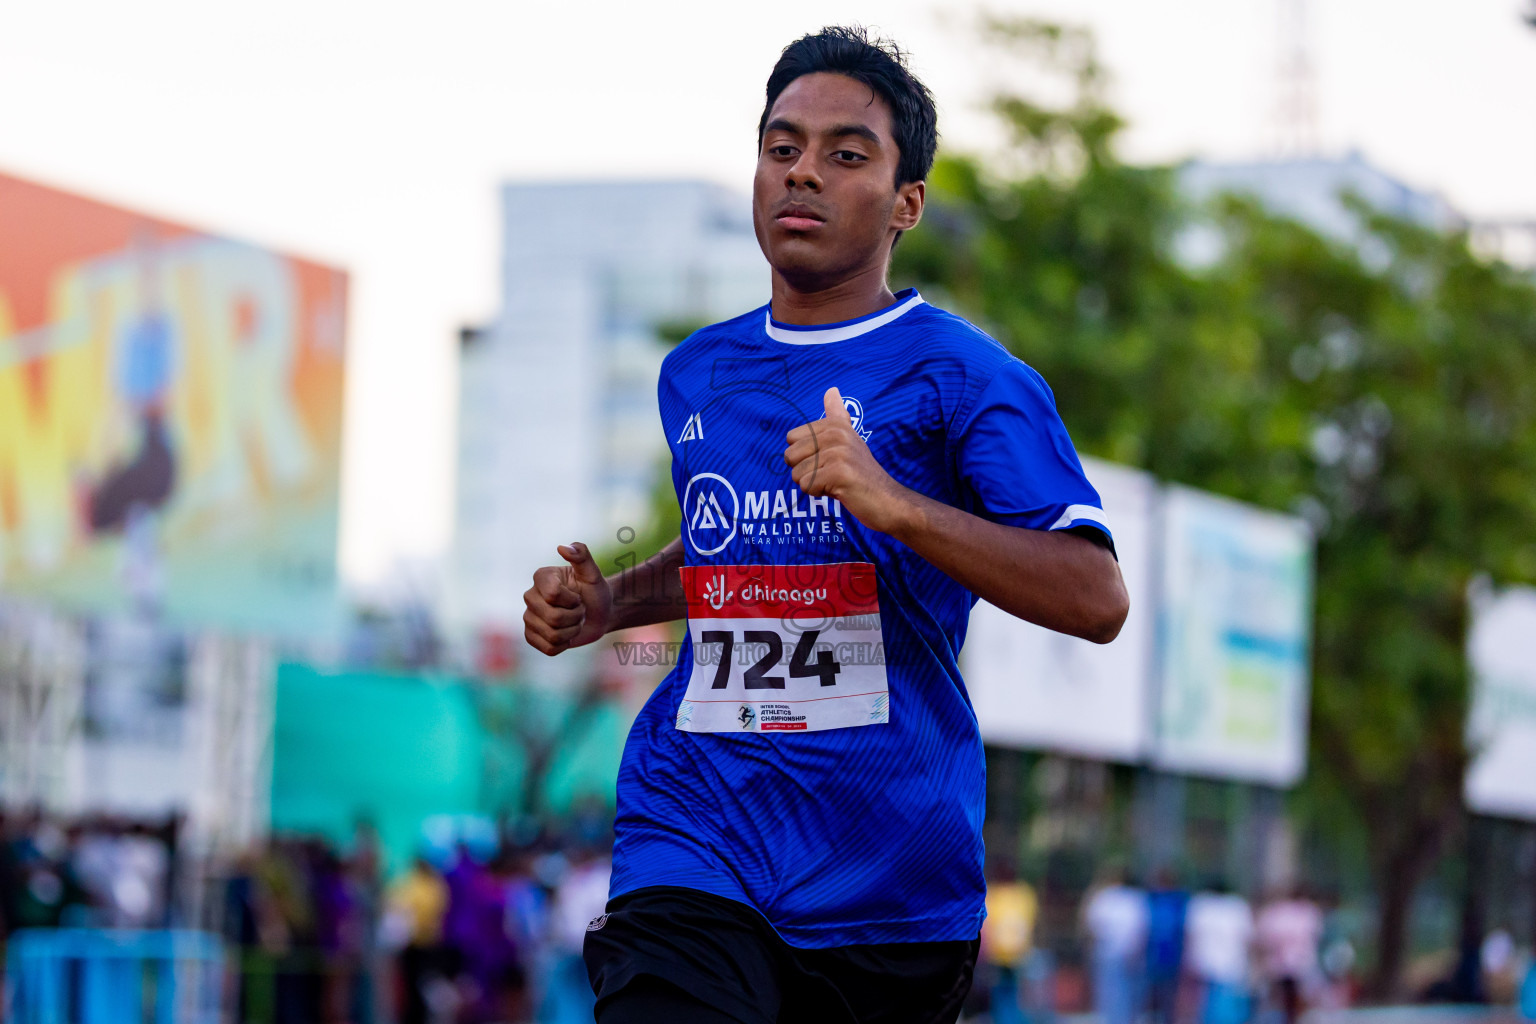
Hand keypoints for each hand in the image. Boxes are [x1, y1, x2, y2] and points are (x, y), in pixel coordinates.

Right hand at [522, 542, 611, 655]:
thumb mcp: (593, 574)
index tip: (578, 596)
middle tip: (579, 610)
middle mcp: (530, 596)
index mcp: (541, 577)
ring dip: (572, 631)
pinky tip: (567, 634)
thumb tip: (562, 547)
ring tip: (574, 621)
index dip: (572, 600)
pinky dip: (565, 644)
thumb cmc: (595, 591)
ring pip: (552, 635)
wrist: (598, 614)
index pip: (553, 595)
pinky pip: (548, 648)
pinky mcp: (531, 636)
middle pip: (553, 618)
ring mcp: (528, 617)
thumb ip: (582, 556)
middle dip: (575, 617)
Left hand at [784, 387, 913, 534]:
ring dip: (813, 484)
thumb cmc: (862, 473)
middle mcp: (836, 434)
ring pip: (796, 473)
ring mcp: (838, 452)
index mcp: (835, 424)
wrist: (886, 499)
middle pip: (790, 455)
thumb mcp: (850, 439)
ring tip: (835, 482)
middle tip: (830, 473)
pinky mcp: (838, 472)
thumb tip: (831, 389)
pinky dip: (818, 493)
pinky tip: (838, 490)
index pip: (791, 437)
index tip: (827, 460)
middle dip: (805, 471)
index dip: (804, 455)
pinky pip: (806, 485)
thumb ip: (837, 415)